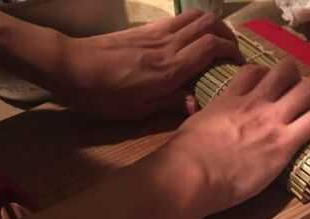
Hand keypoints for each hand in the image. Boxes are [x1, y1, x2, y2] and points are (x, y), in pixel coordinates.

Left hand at [54, 10, 242, 118]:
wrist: (70, 67)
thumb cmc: (103, 95)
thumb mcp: (137, 110)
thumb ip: (169, 104)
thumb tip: (196, 105)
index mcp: (169, 69)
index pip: (211, 46)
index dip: (231, 50)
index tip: (239, 63)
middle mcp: (168, 45)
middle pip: (208, 23)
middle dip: (227, 33)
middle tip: (231, 51)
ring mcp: (156, 33)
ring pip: (194, 16)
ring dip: (211, 24)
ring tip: (216, 42)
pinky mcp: (145, 29)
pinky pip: (177, 19)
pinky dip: (192, 24)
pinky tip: (190, 39)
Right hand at [157, 59, 309, 216]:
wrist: (192, 173)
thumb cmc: (184, 155)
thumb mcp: (191, 125)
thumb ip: (201, 116)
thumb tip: (194, 111)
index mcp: (231, 98)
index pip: (255, 71)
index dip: (267, 76)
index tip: (271, 89)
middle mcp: (255, 103)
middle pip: (287, 71)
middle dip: (298, 80)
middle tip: (301, 99)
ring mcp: (272, 121)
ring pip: (309, 90)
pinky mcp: (284, 144)